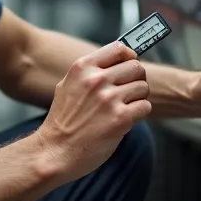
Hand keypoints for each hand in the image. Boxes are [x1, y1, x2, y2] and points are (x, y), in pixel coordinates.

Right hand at [37, 41, 151, 182]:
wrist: (55, 152)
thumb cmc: (62, 122)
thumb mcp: (67, 85)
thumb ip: (89, 72)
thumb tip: (115, 62)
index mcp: (82, 68)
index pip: (119, 49)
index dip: (130, 57)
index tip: (130, 66)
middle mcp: (96, 80)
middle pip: (136, 67)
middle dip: (136, 79)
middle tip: (129, 91)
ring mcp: (109, 99)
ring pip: (143, 87)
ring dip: (138, 98)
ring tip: (125, 107)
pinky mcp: (120, 118)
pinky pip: (145, 107)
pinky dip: (139, 114)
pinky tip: (125, 120)